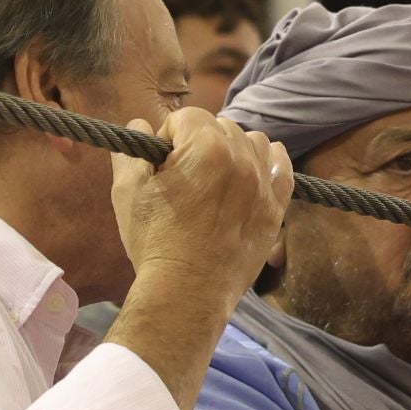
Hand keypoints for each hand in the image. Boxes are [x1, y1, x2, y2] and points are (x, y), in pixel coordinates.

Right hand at [111, 108, 293, 308]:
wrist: (187, 293)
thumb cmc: (153, 241)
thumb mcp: (127, 190)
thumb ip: (133, 149)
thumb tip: (140, 124)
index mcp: (205, 147)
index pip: (187, 116)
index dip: (169, 136)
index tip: (161, 163)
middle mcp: (242, 159)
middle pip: (221, 126)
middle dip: (200, 142)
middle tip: (184, 175)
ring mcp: (263, 185)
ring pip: (254, 142)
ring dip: (234, 149)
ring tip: (215, 175)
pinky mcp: (275, 210)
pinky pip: (283, 170)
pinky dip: (270, 162)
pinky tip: (256, 168)